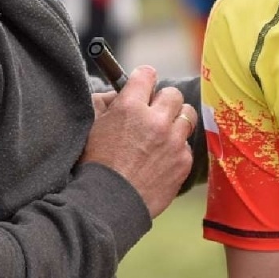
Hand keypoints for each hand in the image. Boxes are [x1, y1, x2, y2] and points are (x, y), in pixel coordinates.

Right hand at [82, 65, 195, 218]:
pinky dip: (177, 148)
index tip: (143, 86)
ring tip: (163, 133)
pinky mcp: (183, 161)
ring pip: (187, 116)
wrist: (109, 203)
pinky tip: (162, 158)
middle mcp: (156, 120)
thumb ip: (103, 103)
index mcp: (130, 107)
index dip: (144, 79)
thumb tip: (115, 94)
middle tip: (154, 112)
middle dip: (163, 100)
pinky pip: (187, 145)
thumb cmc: (95, 165)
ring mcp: (173, 141)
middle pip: (173, 94)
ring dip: (176, 121)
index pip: (147, 74)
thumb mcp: (91, 127)